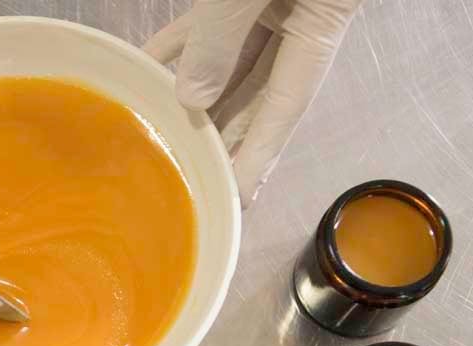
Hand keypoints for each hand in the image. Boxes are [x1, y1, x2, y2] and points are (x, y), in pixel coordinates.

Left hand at [144, 0, 362, 206]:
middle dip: (222, 133)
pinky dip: (178, 44)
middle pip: (256, 92)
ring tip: (162, 130)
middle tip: (190, 174)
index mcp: (323, 22)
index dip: (258, 157)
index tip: (236, 199)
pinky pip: (207, 21)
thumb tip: (193, 97)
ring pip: (229, 60)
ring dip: (194, 93)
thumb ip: (223, 36)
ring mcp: (271, 3)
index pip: (285, 107)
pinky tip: (148, 68)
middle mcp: (300, 20)